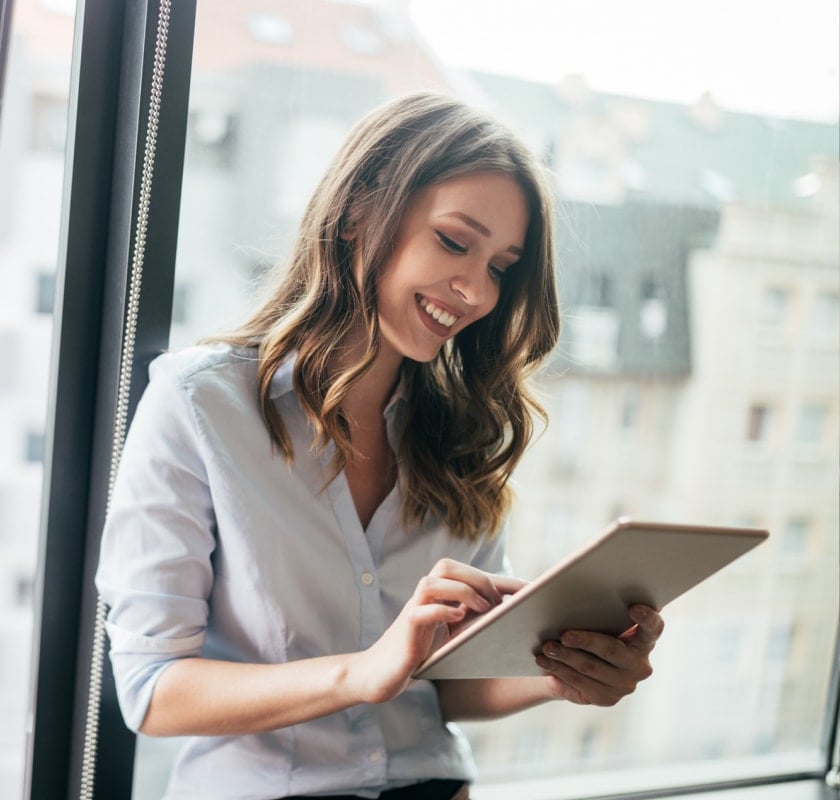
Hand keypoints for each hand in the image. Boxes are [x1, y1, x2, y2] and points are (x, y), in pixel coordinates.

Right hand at [349, 559, 525, 704]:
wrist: (380, 675)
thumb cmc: (419, 655)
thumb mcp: (452, 638)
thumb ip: (472, 624)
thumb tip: (512, 619)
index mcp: (439, 596)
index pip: (471, 575)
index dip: (502, 579)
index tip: (532, 589)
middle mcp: (425, 598)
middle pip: (448, 566)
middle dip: (479, 578)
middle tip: (500, 602)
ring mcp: (413, 611)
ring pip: (433, 581)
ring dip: (462, 590)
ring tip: (484, 608)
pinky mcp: (405, 630)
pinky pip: (421, 610)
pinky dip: (442, 610)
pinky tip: (459, 619)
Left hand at [535, 604, 663, 705]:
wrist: (579, 665)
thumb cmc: (591, 629)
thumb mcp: (597, 618)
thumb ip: (596, 605)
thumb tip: (566, 588)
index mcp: (645, 638)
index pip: (654, 627)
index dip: (647, 618)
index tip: (633, 608)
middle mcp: (640, 664)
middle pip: (612, 649)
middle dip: (585, 640)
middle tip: (564, 635)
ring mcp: (625, 684)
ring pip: (590, 667)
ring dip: (565, 656)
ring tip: (546, 647)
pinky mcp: (607, 698)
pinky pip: (580, 684)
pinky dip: (559, 670)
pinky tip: (544, 661)